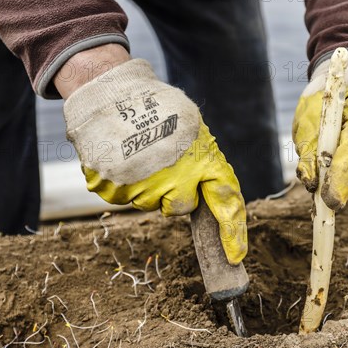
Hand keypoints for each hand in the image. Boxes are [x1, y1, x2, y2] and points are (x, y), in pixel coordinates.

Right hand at [62, 58, 246, 263]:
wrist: (112, 91)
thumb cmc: (158, 107)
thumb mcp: (194, 127)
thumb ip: (205, 161)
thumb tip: (209, 195)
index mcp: (203, 160)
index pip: (226, 202)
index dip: (233, 233)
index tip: (236, 256)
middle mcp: (175, 179)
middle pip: (179, 208)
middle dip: (175, 193)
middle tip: (164, 163)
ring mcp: (141, 186)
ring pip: (148, 202)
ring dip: (146, 184)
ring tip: (139, 152)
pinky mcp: (111, 189)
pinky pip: (122, 197)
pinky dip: (122, 180)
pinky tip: (121, 156)